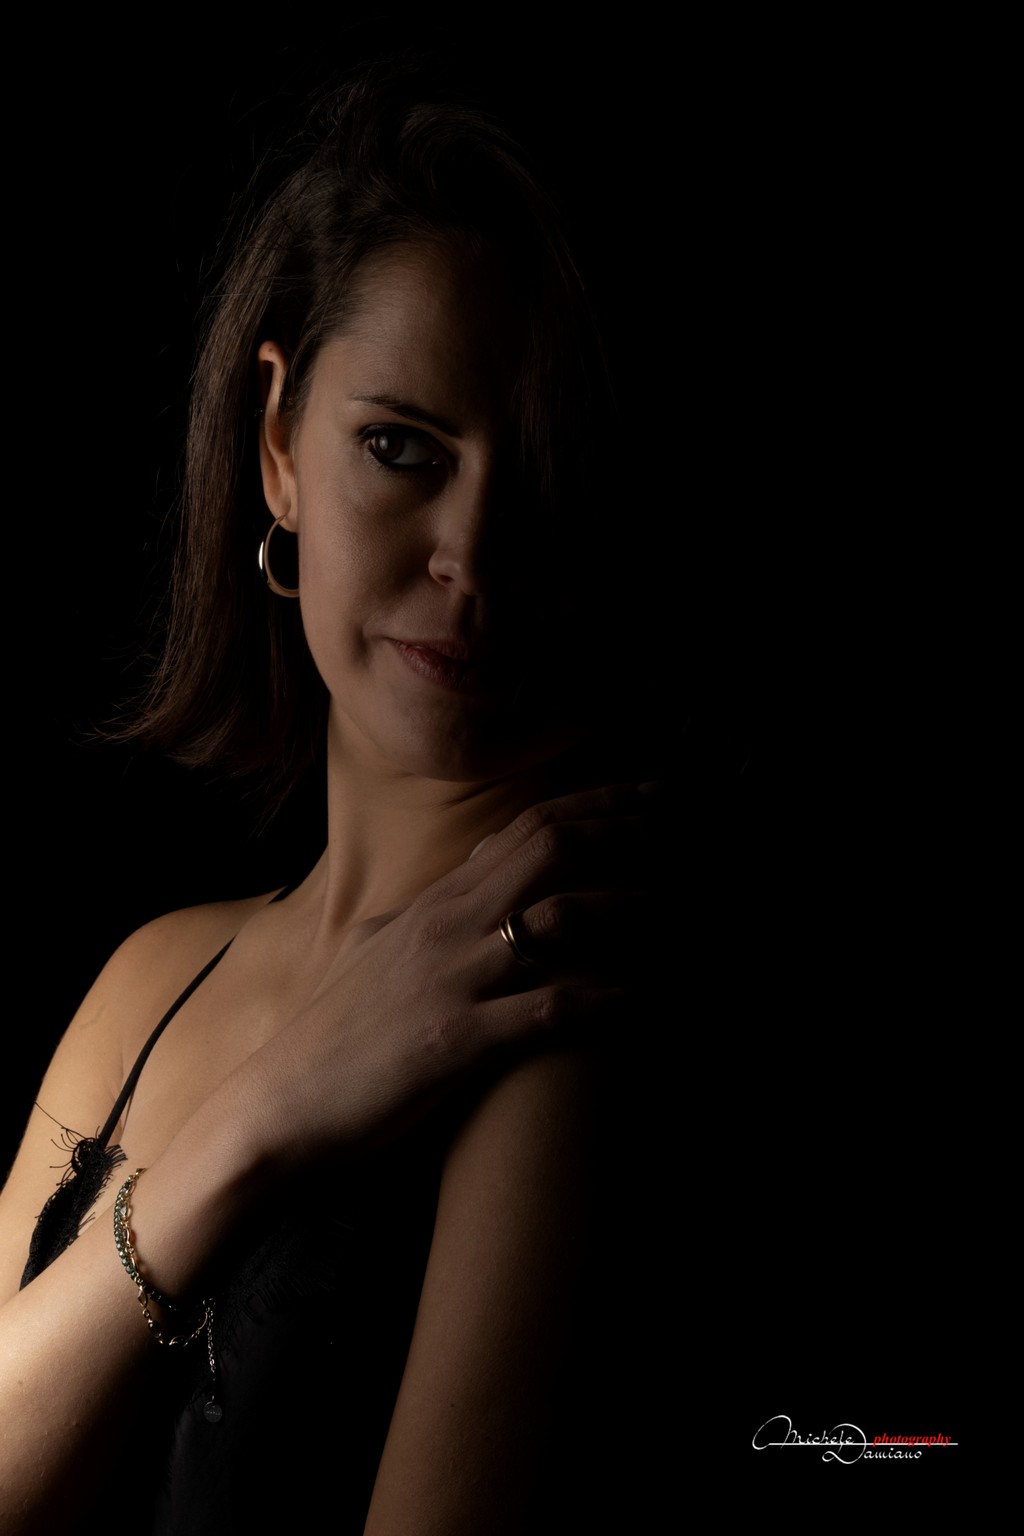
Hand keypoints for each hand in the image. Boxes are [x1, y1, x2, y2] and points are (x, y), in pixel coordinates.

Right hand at [234, 782, 658, 1168]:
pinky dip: (603, 999)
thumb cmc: (333, 1034)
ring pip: (560, 919)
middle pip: (551, 847)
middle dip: (629, 829)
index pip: (527, 825)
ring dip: (632, 908)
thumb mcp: (378, 950)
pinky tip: (645, 999)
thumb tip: (463, 874)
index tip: (657, 795)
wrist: (278, 1106)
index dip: (599, 804)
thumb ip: (428, 908)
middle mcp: (448, 925)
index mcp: (436, 902)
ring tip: (692, 909)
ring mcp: (453, 979)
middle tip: (694, 825)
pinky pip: (547, 1009)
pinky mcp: (456, 1041)